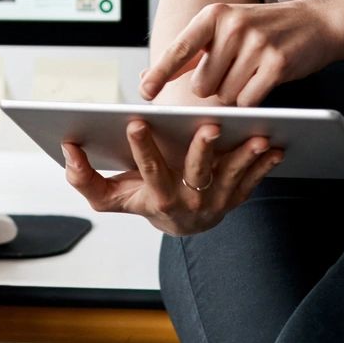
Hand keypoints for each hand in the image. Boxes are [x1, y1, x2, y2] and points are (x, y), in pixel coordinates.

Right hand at [62, 120, 284, 236]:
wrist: (179, 221)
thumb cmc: (143, 198)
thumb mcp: (111, 196)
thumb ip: (85, 178)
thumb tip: (68, 147)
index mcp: (156, 197)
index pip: (147, 170)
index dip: (141, 148)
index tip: (136, 121)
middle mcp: (188, 203)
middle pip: (196, 175)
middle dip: (202, 150)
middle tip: (209, 126)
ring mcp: (216, 203)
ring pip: (232, 178)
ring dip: (245, 157)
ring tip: (257, 135)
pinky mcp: (236, 198)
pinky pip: (253, 181)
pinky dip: (265, 164)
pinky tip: (276, 146)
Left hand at [138, 0, 343, 105]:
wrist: (317, 22)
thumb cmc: (264, 30)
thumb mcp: (226, 28)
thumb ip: (192, 53)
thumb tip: (147, 77)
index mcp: (214, 15)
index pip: (180, 49)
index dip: (160, 73)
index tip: (145, 93)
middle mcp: (232, 26)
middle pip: (202, 85)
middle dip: (214, 88)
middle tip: (235, 70)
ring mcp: (256, 44)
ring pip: (226, 95)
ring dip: (236, 93)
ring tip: (254, 71)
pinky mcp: (276, 63)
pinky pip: (248, 100)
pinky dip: (253, 98)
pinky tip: (265, 80)